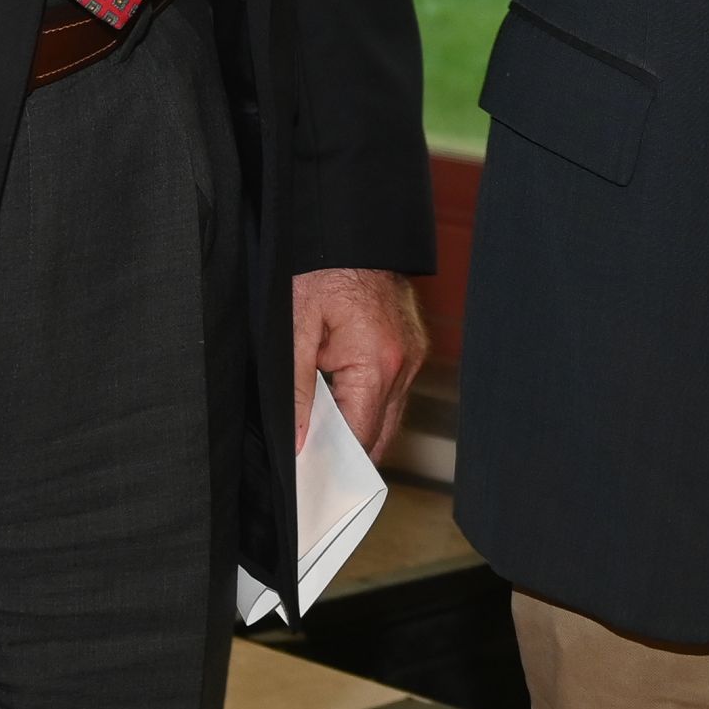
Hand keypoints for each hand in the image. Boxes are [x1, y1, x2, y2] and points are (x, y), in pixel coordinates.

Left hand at [290, 267, 427, 462]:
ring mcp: (413, 355)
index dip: (336, 465)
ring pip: (390, 415)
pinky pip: (394, 390)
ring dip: (361, 428)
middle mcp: (404, 364)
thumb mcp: (295, 329)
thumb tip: (299, 441)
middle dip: (350, 455)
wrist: (352, 229)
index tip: (311, 479)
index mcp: (377, 364)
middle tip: (315, 467)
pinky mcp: (413, 345)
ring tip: (323, 436)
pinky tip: (342, 402)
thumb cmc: (321, 271)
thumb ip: (297, 391)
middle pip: (381, 435)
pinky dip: (370, 402)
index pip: (361, 438)